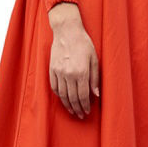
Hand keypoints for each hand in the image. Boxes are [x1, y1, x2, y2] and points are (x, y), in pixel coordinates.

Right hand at [48, 2, 99, 118]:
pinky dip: (59, 95)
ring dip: (67, 105)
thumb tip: (96, 94)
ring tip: (72, 111)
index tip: (87, 111)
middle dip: (77, 108)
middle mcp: (68, 74)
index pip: (82, 95)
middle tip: (80, 115)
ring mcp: (58, 72)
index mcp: (81, 72)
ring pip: (62, 94)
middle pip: (72, 97)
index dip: (85, 105)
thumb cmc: (83, 43)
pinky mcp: (52, 69)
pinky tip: (63, 99)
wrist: (67, 31)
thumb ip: (95, 78)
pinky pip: (54, 87)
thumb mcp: (94, 59)